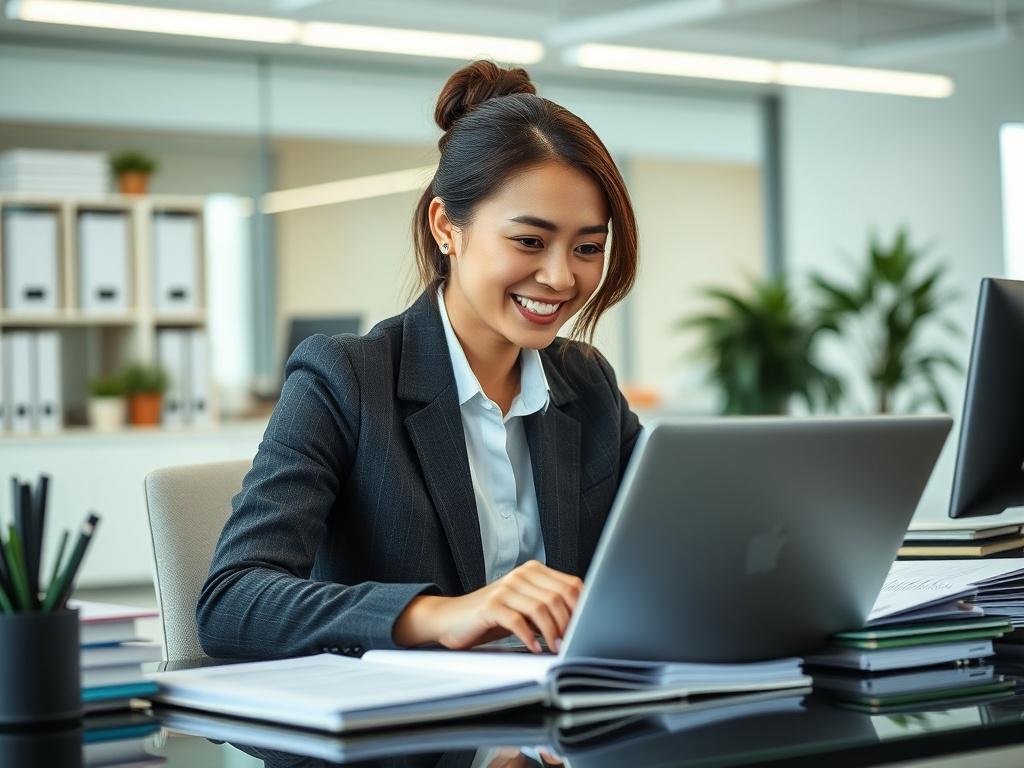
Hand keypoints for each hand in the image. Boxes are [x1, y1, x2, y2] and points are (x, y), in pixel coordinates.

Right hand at [393, 561, 582, 652]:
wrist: (452, 618)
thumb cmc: (493, 616)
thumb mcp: (525, 608)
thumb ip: (549, 608)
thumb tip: (583, 622)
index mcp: (533, 571)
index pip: (570, 585)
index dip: (583, 607)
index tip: (587, 628)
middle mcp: (520, 576)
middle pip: (558, 597)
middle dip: (570, 623)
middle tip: (572, 643)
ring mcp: (504, 589)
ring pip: (540, 608)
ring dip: (552, 633)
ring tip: (555, 648)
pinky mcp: (490, 606)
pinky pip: (517, 621)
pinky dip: (529, 637)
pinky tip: (534, 648)